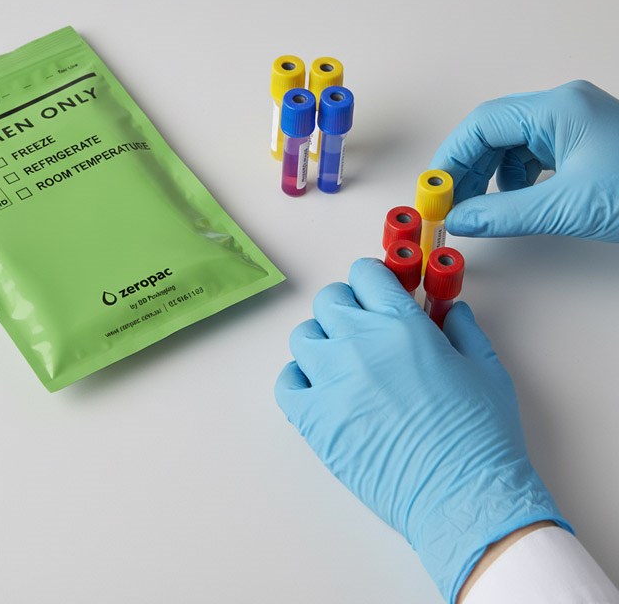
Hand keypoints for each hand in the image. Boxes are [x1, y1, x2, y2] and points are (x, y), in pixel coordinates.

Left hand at [274, 259, 569, 603]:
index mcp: (401, 325)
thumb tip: (449, 310)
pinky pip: (286, 383)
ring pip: (303, 336)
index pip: (365, 274)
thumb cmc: (479, 437)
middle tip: (363, 327)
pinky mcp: (313, 419)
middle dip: (346, 306)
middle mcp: (359, 343)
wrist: (464, 496)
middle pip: (328, 299)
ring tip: (342, 362)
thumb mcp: (485, 369)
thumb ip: (462, 329)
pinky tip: (321, 391)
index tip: (377, 293)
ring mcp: (331, 380)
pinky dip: (298, 381)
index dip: (371, 280)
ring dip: (321, 342)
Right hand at [429, 79, 618, 240]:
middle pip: (493, 133)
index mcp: (559, 109)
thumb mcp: (569, 207)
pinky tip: (514, 201)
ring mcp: (574, 126)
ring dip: (489, 176)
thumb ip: (507, 215)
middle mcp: (564, 110)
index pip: (483, 124)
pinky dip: (515, 180)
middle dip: (467, 169)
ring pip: (511, 146)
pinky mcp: (582, 145)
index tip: (435, 189)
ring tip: (479, 207)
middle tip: (449, 202)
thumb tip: (461, 219)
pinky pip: (532, 156)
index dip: (452, 157)